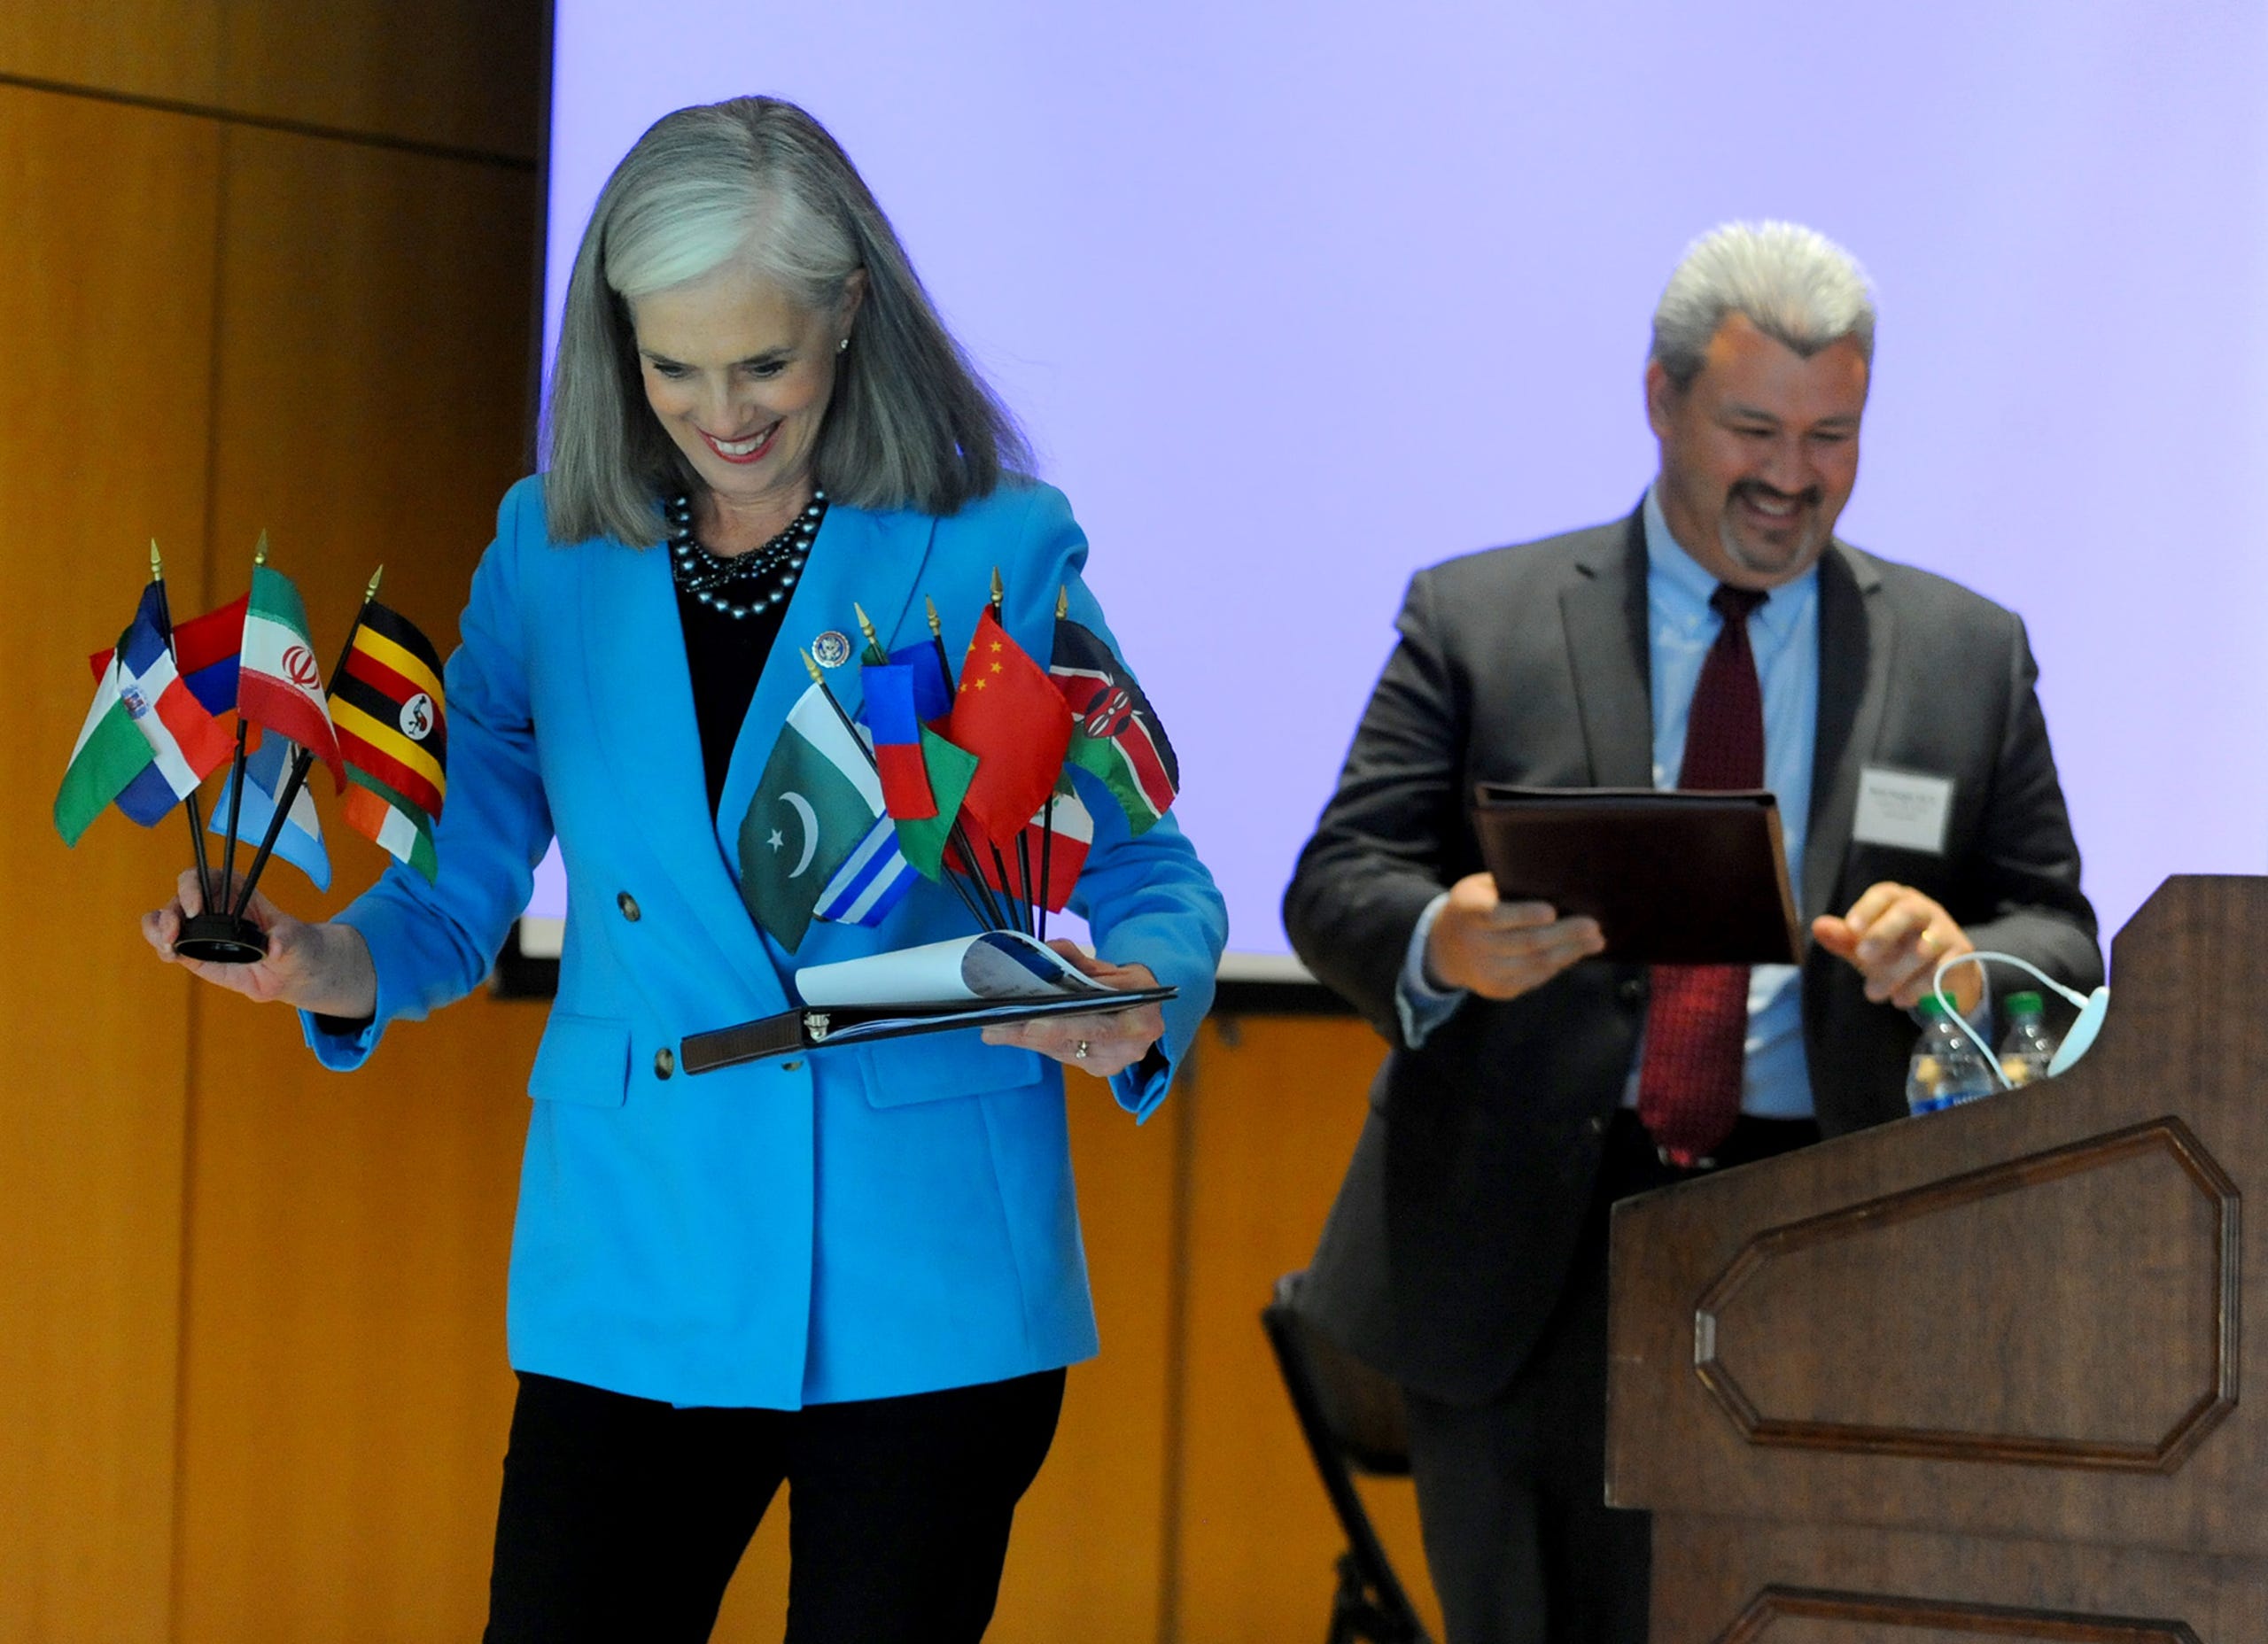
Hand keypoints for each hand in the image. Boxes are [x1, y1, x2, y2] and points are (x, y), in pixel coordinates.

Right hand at [142, 868, 377, 1016]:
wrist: (289, 971)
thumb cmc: (294, 945)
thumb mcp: (295, 940)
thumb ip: (285, 940)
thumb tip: (274, 946)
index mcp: (235, 890)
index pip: (205, 876)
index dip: (193, 886)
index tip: (196, 909)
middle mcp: (211, 905)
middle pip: (178, 897)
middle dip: (169, 912)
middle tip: (174, 933)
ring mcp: (198, 928)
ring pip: (163, 918)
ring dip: (157, 929)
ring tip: (168, 946)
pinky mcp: (192, 951)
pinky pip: (167, 944)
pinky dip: (162, 947)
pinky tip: (170, 954)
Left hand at [981, 941, 1163, 1077]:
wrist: (1150, 1013)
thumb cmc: (1134, 988)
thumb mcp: (1121, 969)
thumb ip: (1084, 962)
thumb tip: (1050, 949)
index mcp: (1140, 1024)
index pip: (1098, 1027)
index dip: (1063, 1027)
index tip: (1031, 1024)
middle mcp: (1126, 1052)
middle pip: (1071, 1044)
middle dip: (1029, 1035)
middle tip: (995, 1028)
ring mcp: (1108, 1064)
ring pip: (1058, 1051)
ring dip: (1023, 1039)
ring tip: (991, 1028)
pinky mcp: (1092, 1067)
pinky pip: (1058, 1054)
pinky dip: (1033, 1042)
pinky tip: (1006, 1033)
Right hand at [1424, 871, 1604, 1000]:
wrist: (1445, 948)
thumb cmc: (1474, 906)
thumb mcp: (1478, 888)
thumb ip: (1507, 887)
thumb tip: (1556, 883)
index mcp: (1468, 912)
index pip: (1496, 916)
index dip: (1524, 915)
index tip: (1552, 911)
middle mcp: (1475, 945)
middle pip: (1525, 942)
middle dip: (1563, 935)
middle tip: (1593, 926)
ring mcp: (1487, 972)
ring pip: (1535, 964)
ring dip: (1569, 953)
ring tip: (1596, 942)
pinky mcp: (1499, 989)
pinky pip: (1535, 978)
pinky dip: (1558, 966)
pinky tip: (1575, 953)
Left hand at [1811, 881, 1978, 1013]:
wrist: (1942, 976)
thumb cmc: (1896, 953)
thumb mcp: (1866, 947)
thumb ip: (1844, 938)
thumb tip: (1818, 926)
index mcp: (1898, 901)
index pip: (1884, 894)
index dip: (1867, 909)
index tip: (1851, 928)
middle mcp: (1925, 909)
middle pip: (1907, 912)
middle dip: (1883, 934)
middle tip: (1863, 958)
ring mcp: (1946, 931)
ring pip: (1924, 946)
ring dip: (1897, 972)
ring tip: (1875, 994)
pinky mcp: (1961, 955)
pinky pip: (1942, 969)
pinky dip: (1919, 987)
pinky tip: (1902, 1000)